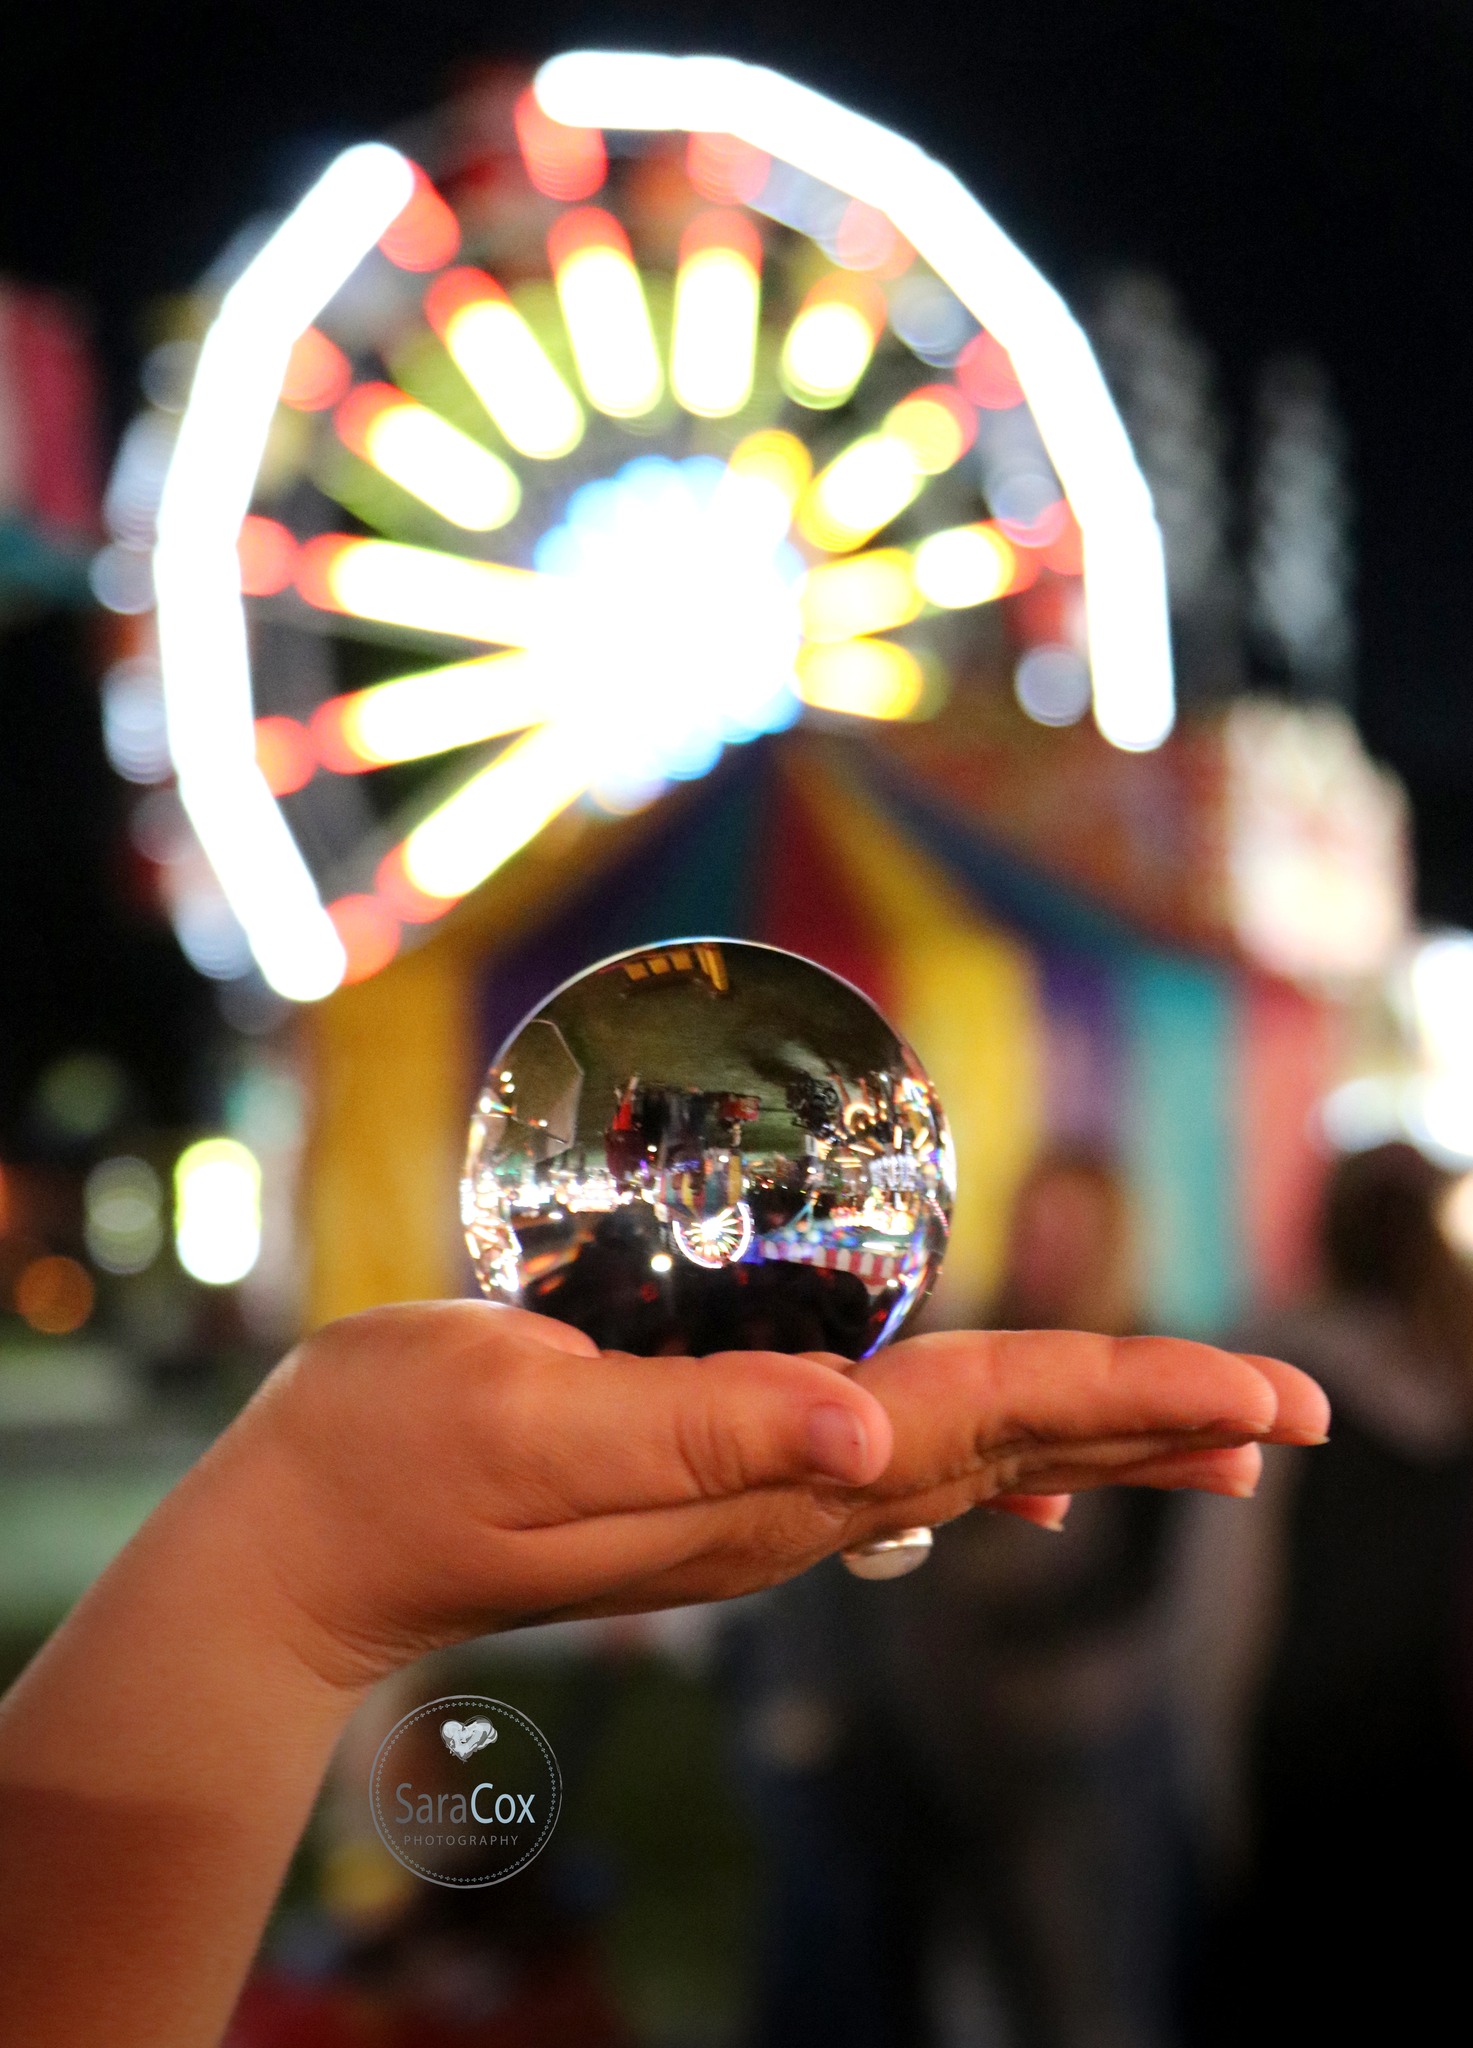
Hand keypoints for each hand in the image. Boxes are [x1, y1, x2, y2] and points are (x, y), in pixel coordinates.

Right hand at [215, 1303, 1328, 1689]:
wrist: (308, 1542)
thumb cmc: (392, 1453)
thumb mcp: (530, 1417)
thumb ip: (702, 1428)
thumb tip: (868, 1440)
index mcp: (765, 1482)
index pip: (990, 1423)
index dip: (1132, 1394)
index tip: (1268, 1396)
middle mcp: (787, 1507)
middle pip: (1015, 1448)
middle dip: (1160, 1423)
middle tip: (1300, 1414)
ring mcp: (755, 1509)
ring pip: (976, 1462)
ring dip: (1100, 1441)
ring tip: (1215, 1442)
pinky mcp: (716, 1488)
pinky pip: (897, 1473)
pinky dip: (991, 1460)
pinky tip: (1033, 1480)